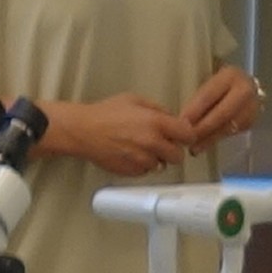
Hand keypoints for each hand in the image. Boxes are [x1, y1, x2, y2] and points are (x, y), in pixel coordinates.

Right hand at [36, 92, 200, 177]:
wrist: (83, 131)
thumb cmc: (106, 114)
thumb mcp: (135, 100)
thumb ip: (158, 110)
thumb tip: (173, 119)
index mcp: (156, 122)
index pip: (188, 136)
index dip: (186, 136)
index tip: (182, 136)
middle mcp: (152, 143)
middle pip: (178, 156)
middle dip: (172, 150)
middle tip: (162, 143)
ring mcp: (142, 160)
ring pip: (162, 165)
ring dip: (156, 159)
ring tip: (141, 147)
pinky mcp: (132, 172)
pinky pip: (146, 172)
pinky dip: (143, 166)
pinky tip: (131, 154)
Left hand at [171, 65, 265, 154]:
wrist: (246, 85)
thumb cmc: (220, 83)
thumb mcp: (208, 80)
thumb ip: (199, 97)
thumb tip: (180, 119)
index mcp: (230, 75)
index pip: (210, 95)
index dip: (195, 110)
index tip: (181, 123)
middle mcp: (245, 89)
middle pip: (223, 113)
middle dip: (203, 128)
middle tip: (187, 139)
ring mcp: (252, 106)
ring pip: (229, 126)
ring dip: (210, 139)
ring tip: (194, 148)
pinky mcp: (253, 121)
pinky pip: (233, 133)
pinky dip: (216, 140)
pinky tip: (204, 145)